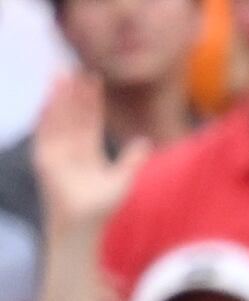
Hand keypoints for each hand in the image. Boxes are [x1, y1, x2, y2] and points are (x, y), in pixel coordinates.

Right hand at [31, 78, 144, 238]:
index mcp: (89, 150)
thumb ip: (132, 160)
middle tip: (79, 68)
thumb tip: (145, 142)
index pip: (90, 118)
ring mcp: (56, 150)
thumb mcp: (122, 179)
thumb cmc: (102, 207)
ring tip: (62, 75)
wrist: (82, 223)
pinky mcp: (44, 156)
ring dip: (59, 97)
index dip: (93, 100)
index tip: (96, 79)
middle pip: (74, 113)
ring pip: (59, 117)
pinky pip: (44, 130)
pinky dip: (47, 114)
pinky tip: (50, 97)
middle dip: (76, 92)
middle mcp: (71, 146)